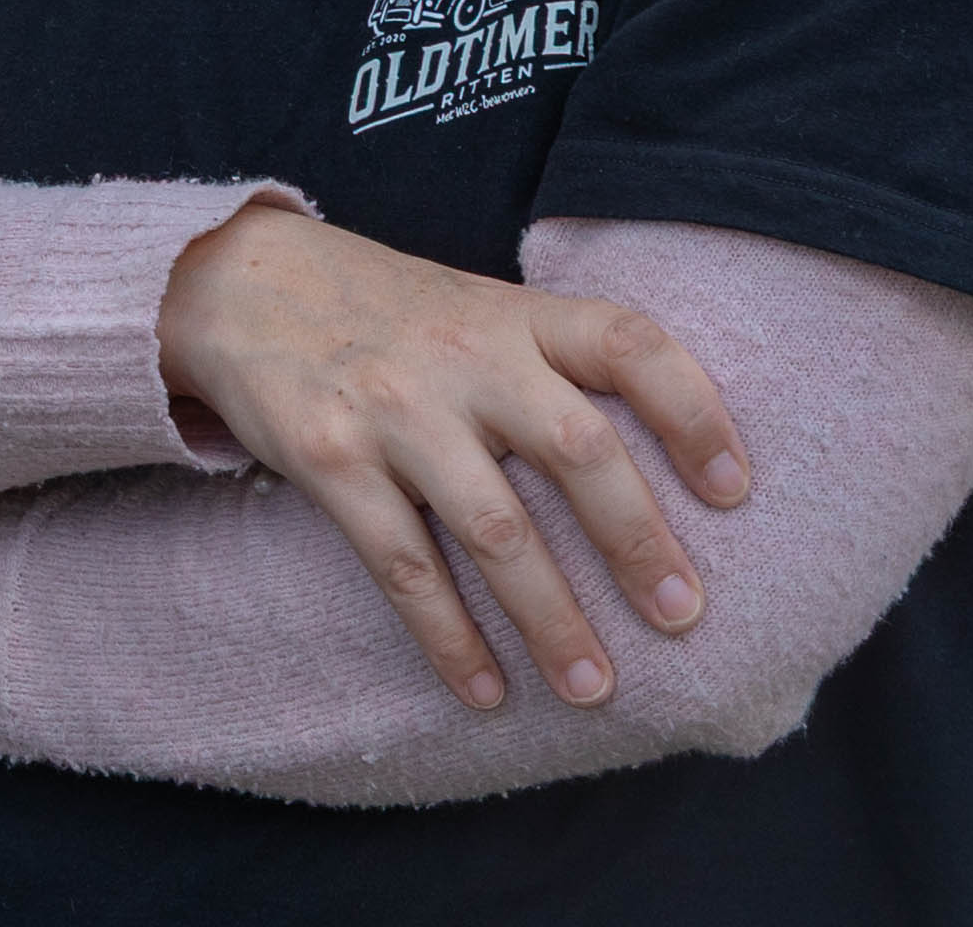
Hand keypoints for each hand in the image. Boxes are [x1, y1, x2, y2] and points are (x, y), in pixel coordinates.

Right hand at [154, 199, 753, 715]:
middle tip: (683, 619)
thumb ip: (554, 366)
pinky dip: (450, 637)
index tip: (736, 491)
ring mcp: (394, 405)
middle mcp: (464, 353)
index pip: (629, 345)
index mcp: (515, 314)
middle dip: (636, 541)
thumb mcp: (478, 309)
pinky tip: (484, 691)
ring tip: (593, 686)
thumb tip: (664, 475)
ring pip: (493, 526)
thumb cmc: (386, 314)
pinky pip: (402, 563)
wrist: (236, 281)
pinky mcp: (329, 457)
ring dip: (550, 617)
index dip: (694, 413)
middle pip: (575, 446)